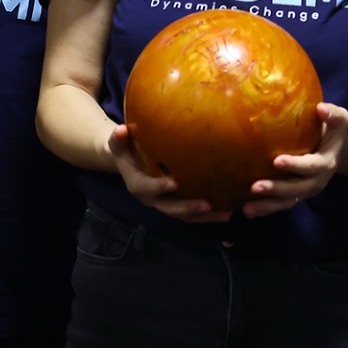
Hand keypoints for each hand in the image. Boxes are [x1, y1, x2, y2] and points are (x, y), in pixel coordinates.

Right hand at [108, 124, 230, 223]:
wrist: (128, 161)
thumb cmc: (126, 148)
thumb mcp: (119, 142)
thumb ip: (118, 138)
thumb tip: (121, 130)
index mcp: (137, 184)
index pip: (145, 188)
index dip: (158, 187)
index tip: (173, 183)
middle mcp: (151, 199)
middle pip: (169, 208)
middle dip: (188, 208)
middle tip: (207, 205)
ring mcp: (164, 204)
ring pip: (184, 216)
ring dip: (205, 217)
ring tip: (227, 214)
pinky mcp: (176, 204)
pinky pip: (192, 214)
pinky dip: (209, 216)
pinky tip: (228, 212)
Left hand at [242, 102, 347, 217]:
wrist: (337, 149)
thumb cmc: (332, 130)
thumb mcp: (339, 120)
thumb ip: (333, 114)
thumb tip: (321, 108)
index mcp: (326, 163)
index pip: (311, 166)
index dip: (295, 165)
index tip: (277, 161)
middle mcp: (316, 181)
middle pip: (297, 189)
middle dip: (276, 190)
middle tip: (255, 187)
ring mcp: (305, 190)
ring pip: (287, 202)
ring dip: (267, 206)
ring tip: (246, 208)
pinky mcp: (295, 194)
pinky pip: (280, 205)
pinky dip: (265, 209)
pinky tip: (246, 211)